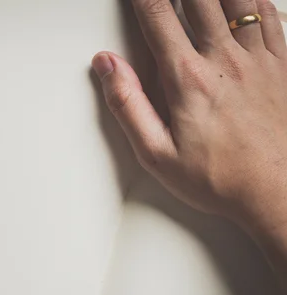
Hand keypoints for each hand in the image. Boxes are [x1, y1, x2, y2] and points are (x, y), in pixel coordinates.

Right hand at [92, 0, 286, 233]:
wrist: (278, 192)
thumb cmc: (219, 178)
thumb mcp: (156, 153)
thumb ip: (127, 104)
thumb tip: (108, 66)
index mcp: (188, 79)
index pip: (157, 14)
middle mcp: (225, 61)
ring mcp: (258, 60)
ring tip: (196, 0)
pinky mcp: (282, 66)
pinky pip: (270, 15)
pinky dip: (253, 0)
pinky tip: (243, 1)